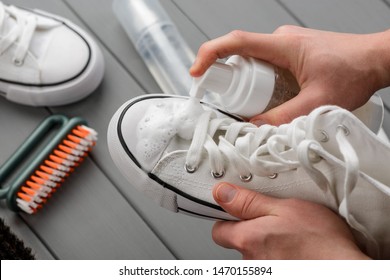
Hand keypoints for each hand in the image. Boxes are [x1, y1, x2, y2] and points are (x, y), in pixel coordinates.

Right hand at [190, 26, 389, 124]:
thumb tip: (255, 127)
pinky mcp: (289, 54)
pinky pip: (265, 66)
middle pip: (241, 58)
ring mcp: (284, 46)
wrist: (377, 59)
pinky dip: (262, 83)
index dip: (210, 54)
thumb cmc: (355, 71)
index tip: (196, 71)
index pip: (236, 42)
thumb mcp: (318, 102)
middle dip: (234, 83)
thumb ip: (284, 118)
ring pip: (253, 64)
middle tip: (243, 106)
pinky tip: (276, 98)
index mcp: (283, 45)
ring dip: (250, 86)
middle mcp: (280, 41)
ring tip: (267, 104)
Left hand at [212, 182, 369, 259]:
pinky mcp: (274, 277)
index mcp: (247, 239)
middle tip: (274, 223)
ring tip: (290, 237)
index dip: (229, 218)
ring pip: (255, 254)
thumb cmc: (320, 241)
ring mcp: (263, 273)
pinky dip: (278, 257)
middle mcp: (250, 262)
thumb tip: (222, 193)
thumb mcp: (284, 207)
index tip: (240, 211)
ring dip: (267, 245)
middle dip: (251, 231)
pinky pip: (269, 264)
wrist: (344, 269)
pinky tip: (295, 251)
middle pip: (238, 242)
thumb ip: (248, 201)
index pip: (219, 230)